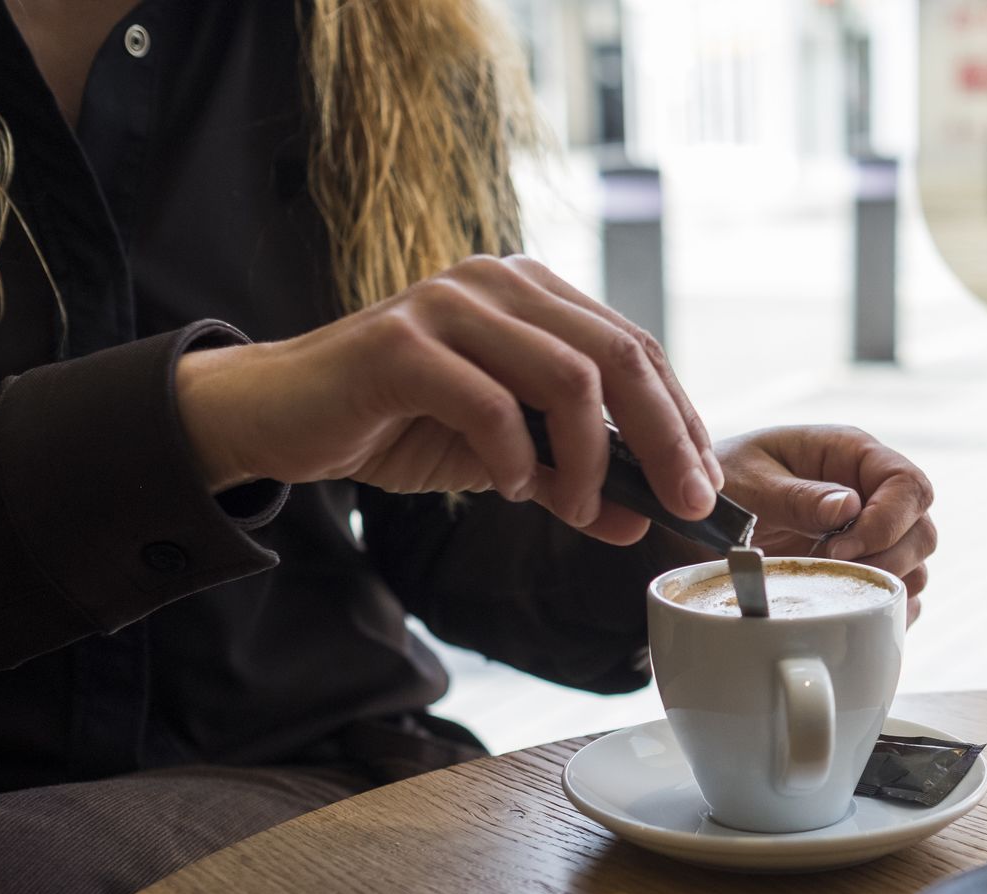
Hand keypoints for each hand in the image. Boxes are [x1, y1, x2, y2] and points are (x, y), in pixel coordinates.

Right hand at [174, 255, 721, 545]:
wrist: (281, 417)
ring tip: (578, 507)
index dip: (682, 419)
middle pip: (621, 356)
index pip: (637, 349)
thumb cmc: (397, 423)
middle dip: (666, 439)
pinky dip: (517, 460)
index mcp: (533, 294)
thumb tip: (641, 520)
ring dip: (589, 460)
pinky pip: (491, 405)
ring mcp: (449, 306)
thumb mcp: (505, 459)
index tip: (705, 485)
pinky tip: (512, 489)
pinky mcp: (401, 345)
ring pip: (569, 379)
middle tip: (684, 504)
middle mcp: (498, 282)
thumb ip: (573, 481)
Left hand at [717, 425, 936, 623]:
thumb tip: (848, 506)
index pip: (908, 485)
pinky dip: (880, 610)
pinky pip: (897, 598)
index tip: (840, 548)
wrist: (694, 524)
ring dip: (882, 587)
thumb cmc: (720, 486)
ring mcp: (869, 536)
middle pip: (922, 530)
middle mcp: (870, 494)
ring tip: (828, 587)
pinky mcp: (860, 572)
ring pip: (916, 567)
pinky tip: (841, 609)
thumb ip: (796, 496)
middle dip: (888, 560)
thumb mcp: (748, 482)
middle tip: (832, 570)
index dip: (888, 522)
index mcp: (851, 456)